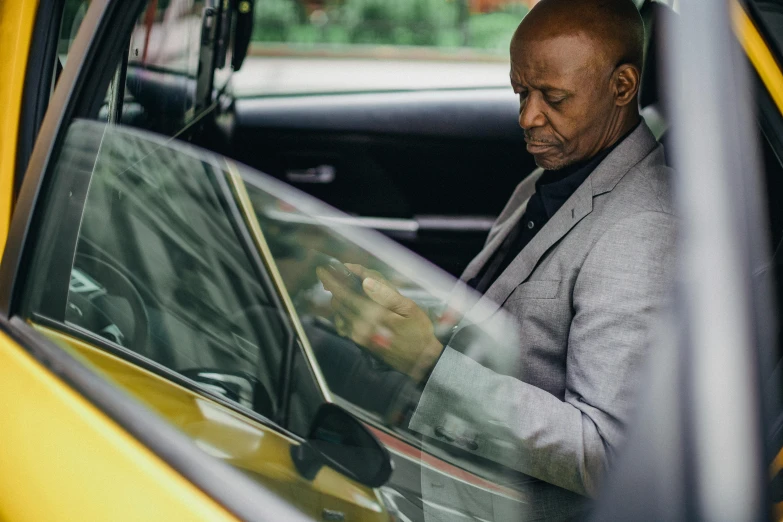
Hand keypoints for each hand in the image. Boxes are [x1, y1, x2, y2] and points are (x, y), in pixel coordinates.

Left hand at [317, 264, 442, 381]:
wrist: (422, 361)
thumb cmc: (419, 331)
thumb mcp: (409, 308)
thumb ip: (386, 294)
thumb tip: (365, 281)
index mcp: (372, 315)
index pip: (345, 294)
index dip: (332, 281)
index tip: (322, 270)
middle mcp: (361, 327)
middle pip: (338, 303)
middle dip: (334, 288)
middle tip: (332, 275)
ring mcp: (359, 337)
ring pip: (340, 313)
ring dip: (338, 300)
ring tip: (342, 288)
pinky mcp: (361, 343)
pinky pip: (345, 325)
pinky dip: (343, 313)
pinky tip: (351, 307)